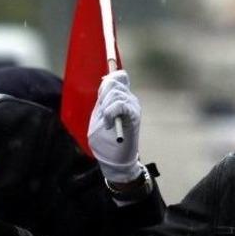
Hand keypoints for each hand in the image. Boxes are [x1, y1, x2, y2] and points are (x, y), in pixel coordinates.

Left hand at [87, 69, 142, 183]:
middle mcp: (130, 99)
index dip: (109, 79)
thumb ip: (103, 98)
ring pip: (115, 93)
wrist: (113, 159)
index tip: (101, 95)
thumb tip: (107, 79)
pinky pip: (120, 104)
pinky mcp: (134, 115)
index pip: (120, 76)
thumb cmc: (105, 139)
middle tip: (103, 114)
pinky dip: (110, 113)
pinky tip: (109, 124)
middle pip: (115, 82)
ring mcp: (134, 107)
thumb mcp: (99, 114)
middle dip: (103, 96)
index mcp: (122, 98)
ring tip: (107, 122)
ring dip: (105, 108)